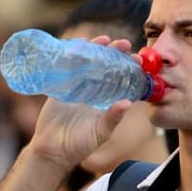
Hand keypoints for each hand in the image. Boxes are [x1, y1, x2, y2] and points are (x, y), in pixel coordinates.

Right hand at [26, 36, 134, 169]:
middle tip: (123, 43)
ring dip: (95, 49)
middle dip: (114, 53)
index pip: (121, 78)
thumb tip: (127, 103)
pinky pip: (66, 66)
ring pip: (87, 62)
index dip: (129, 67)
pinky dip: (71, 54)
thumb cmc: (80, 145)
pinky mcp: (59, 85)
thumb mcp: (100, 133)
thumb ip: (113, 118)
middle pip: (105, 65)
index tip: (139, 59)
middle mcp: (93, 90)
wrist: (52, 150)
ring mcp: (76, 86)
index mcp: (106, 99)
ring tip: (103, 40)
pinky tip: (79, 44)